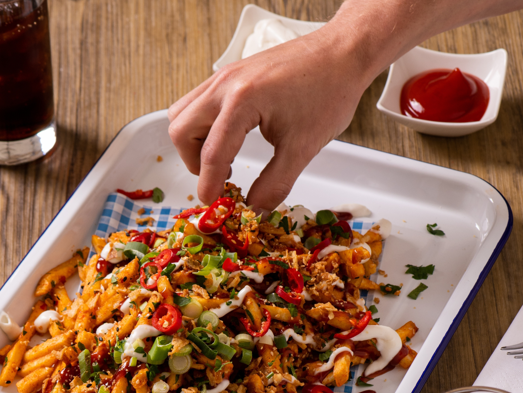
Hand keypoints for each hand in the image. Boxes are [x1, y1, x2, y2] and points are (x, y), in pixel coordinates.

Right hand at [168, 26, 372, 212]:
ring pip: (182, 114)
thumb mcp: (303, 147)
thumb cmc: (329, 91)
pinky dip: (203, 126)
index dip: (209, 186)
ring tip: (222, 159)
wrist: (342, 53)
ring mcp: (224, 76)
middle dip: (194, 163)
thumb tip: (256, 209)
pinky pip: (197, 103)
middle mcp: (225, 84)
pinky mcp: (230, 74)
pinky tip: (229, 139)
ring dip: (193, 143)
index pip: (212, 153)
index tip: (214, 205)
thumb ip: (276, 184)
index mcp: (242, 101)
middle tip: (218, 179)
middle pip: (181, 131)